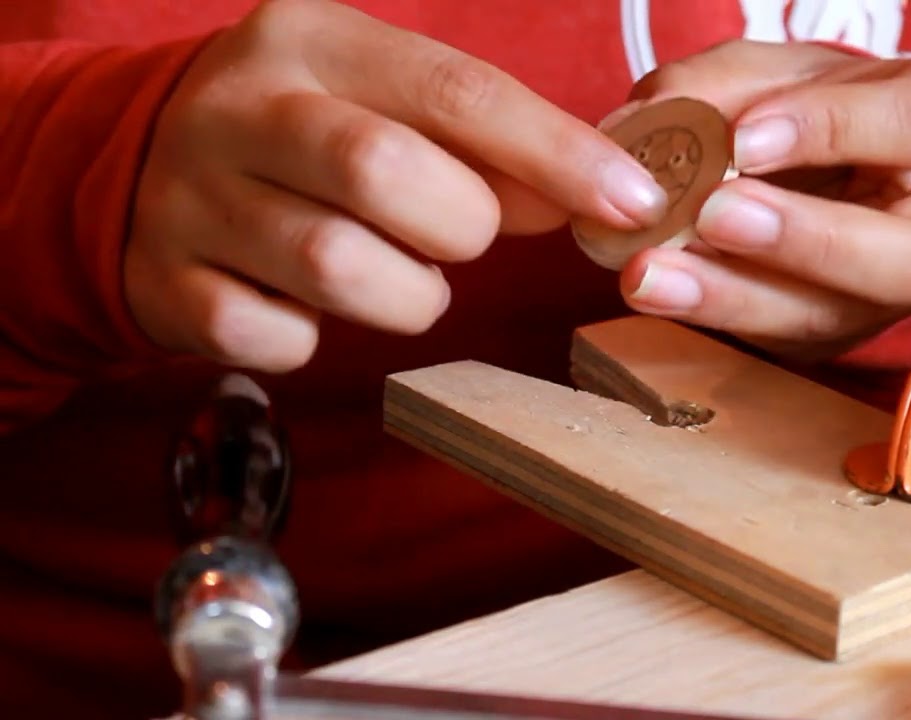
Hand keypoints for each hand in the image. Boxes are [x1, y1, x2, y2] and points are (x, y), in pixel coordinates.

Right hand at [127, 0, 666, 370]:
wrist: (131, 163)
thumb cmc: (302, 132)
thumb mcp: (382, 99)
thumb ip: (484, 140)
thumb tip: (593, 196)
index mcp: (312, 41)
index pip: (457, 91)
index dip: (557, 152)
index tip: (631, 201)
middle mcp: (241, 108)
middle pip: (385, 172)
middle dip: (459, 226)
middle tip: (457, 234)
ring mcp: (191, 197)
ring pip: (338, 268)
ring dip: (404, 294)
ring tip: (395, 273)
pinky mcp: (167, 284)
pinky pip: (278, 337)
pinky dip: (318, 338)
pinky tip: (310, 306)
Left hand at [613, 41, 910, 358]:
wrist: (834, 166)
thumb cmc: (819, 104)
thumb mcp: (782, 69)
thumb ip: (724, 84)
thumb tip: (652, 119)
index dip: (828, 131)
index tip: (743, 137)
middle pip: (901, 259)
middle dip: (798, 240)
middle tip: (711, 215)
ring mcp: (896, 296)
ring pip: (831, 316)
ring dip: (732, 297)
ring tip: (652, 274)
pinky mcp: (838, 335)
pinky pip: (779, 339)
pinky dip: (711, 314)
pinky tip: (659, 292)